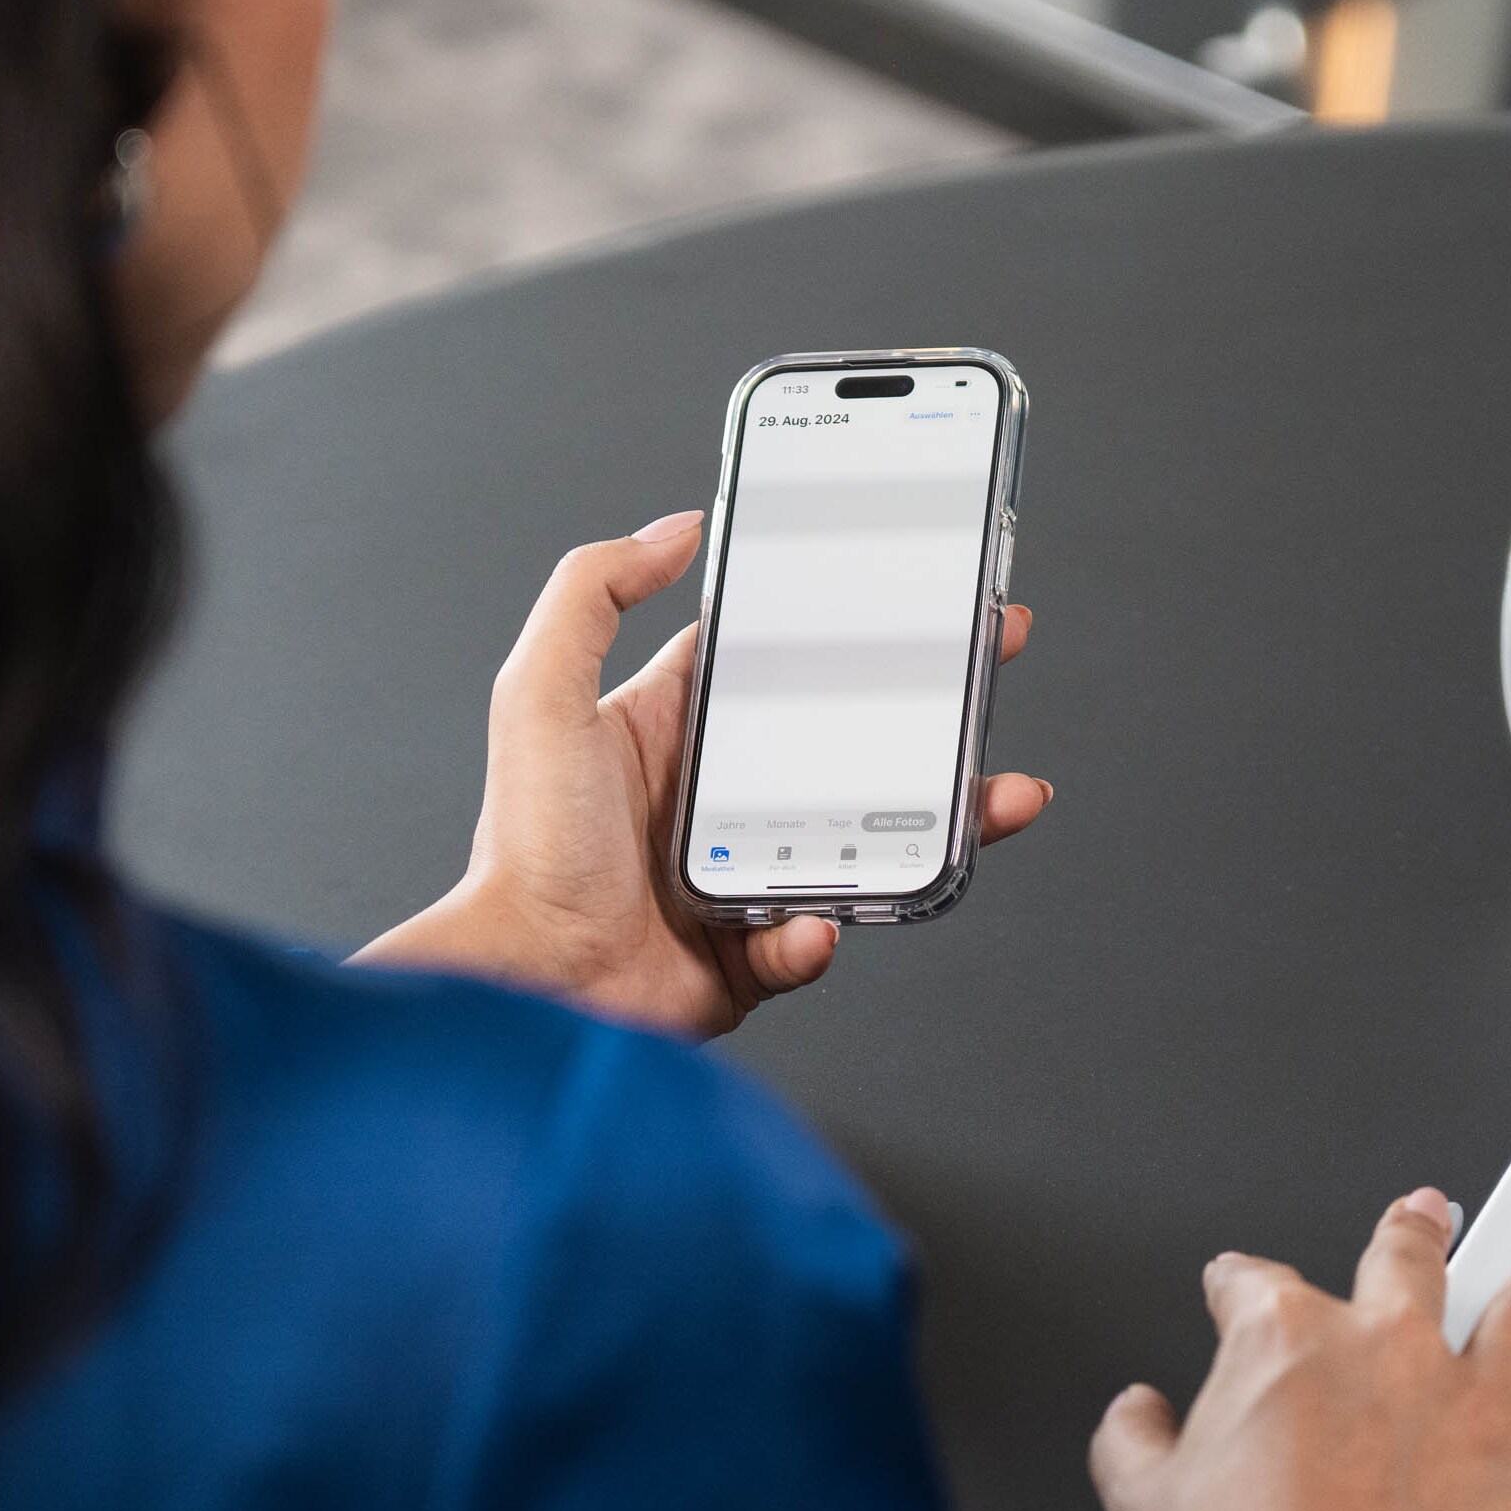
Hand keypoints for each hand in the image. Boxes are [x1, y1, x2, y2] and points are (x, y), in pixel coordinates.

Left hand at [354, 511, 1051, 1039]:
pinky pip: (812, 940)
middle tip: (986, 681)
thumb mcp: (542, 692)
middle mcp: (717, 801)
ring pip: (868, 844)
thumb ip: (593, 593)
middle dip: (929, 719)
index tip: (918, 601)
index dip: (851, 630)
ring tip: (987, 805)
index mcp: (675, 731)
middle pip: (850, 747)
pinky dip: (818, 935)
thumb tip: (673, 529)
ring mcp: (743, 878)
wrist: (528, 981)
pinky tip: (812, 921)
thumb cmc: (523, 846)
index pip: (780, 665)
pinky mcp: (750, 954)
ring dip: (938, 825)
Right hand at [1091, 1188, 1510, 1510]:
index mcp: (1284, 1343)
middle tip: (1433, 1207)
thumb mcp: (1138, 1502)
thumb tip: (1133, 1412)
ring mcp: (1474, 1407)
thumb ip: (1133, 1440)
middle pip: (1410, 1263)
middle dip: (1419, 1228)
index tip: (1236, 1282)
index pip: (1255, 1285)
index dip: (1240, 1282)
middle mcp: (1389, 1351)